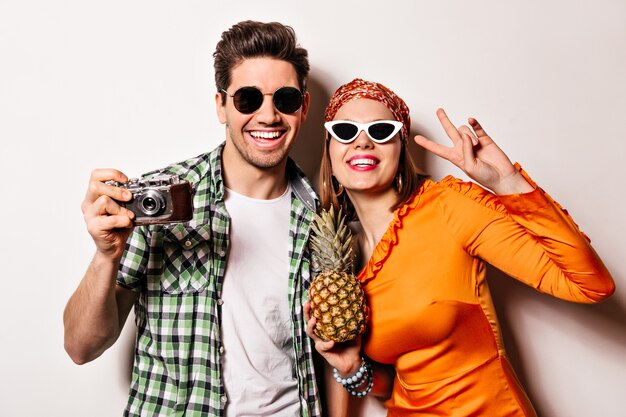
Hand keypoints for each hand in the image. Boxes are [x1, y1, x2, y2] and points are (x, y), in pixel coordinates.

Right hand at [81, 169, 135, 258]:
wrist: (113, 247)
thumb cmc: (118, 226)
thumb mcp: (124, 207)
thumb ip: (125, 198)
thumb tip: (135, 190)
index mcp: (94, 196)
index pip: (95, 176)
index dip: (111, 174)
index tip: (125, 180)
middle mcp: (88, 204)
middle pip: (96, 186)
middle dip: (116, 190)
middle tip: (129, 197)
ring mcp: (89, 216)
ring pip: (103, 201)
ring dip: (121, 208)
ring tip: (128, 216)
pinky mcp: (93, 227)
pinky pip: (110, 219)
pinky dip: (122, 220)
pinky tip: (127, 223)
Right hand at [304, 301, 362, 375]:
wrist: (353, 361)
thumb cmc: (353, 344)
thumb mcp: (357, 330)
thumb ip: (360, 320)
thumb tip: (367, 307)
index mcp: (327, 325)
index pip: (318, 313)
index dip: (314, 305)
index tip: (313, 296)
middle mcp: (321, 332)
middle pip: (309, 320)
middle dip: (307, 312)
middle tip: (308, 304)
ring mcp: (320, 341)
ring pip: (310, 332)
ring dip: (311, 326)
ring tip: (314, 320)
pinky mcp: (322, 350)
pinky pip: (322, 346)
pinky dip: (326, 344)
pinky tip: (332, 342)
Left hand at [414, 108, 532, 193]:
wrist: (502, 176)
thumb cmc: (485, 176)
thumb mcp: (470, 167)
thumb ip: (465, 151)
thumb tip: (465, 135)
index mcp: (455, 157)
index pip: (438, 149)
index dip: (427, 144)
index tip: (417, 139)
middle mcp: (462, 148)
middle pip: (450, 131)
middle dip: (444, 120)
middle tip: (439, 110)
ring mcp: (473, 142)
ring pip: (464, 130)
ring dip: (469, 136)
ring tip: (476, 146)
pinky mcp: (484, 138)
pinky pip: (476, 127)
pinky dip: (474, 123)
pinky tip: (471, 120)